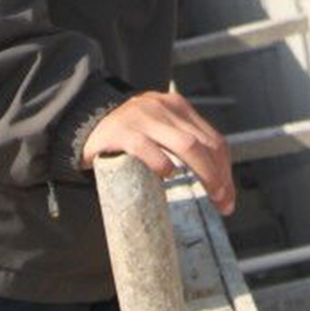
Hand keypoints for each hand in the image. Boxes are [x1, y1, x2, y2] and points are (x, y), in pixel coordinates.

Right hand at [81, 90, 235, 215]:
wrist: (82, 121)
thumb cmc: (128, 134)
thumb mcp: (159, 128)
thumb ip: (181, 142)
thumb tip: (215, 178)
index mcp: (178, 107)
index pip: (212, 139)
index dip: (225, 170)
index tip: (227, 196)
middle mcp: (165, 108)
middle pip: (205, 144)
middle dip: (220, 176)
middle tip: (223, 203)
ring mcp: (144, 118)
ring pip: (187, 146)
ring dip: (205, 174)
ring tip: (210, 196)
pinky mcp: (122, 132)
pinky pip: (147, 148)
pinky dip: (162, 164)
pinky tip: (168, 176)